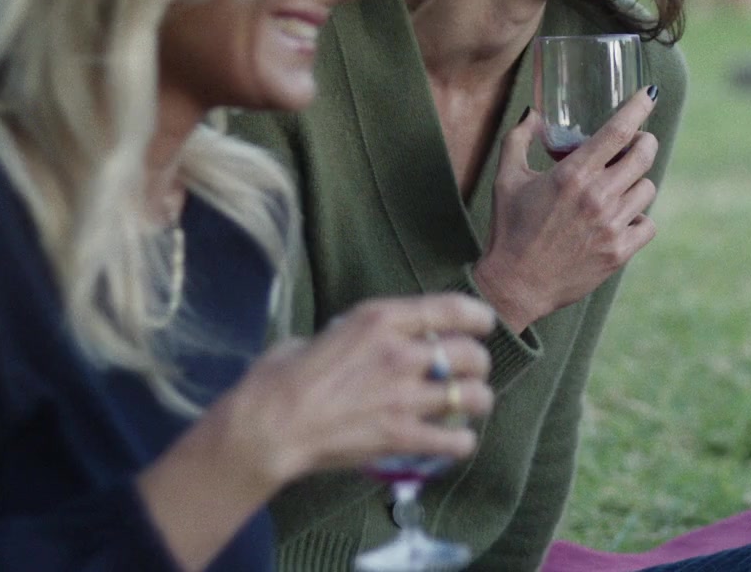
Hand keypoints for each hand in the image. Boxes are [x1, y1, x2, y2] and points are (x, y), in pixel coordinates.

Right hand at [212, 293, 495, 486]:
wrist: (268, 426)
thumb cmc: (281, 376)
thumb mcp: (325, 333)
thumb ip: (358, 334)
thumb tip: (368, 341)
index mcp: (381, 319)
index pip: (454, 309)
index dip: (478, 317)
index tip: (482, 325)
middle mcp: (401, 353)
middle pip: (471, 354)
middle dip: (477, 364)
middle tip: (468, 373)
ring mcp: (405, 397)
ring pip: (473, 395)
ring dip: (477, 400)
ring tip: (468, 405)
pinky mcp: (401, 437)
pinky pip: (455, 441)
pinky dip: (461, 442)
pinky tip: (454, 441)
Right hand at [473, 89, 660, 329]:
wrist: (515, 283)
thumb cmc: (510, 228)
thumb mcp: (507, 179)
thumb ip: (519, 140)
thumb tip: (533, 114)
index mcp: (572, 174)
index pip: (618, 131)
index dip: (639, 108)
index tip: (650, 94)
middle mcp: (597, 197)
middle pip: (644, 155)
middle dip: (645, 142)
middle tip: (638, 142)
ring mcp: (611, 226)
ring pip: (648, 189)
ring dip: (637, 182)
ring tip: (619, 187)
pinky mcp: (619, 252)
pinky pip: (648, 224)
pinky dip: (639, 219)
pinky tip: (621, 219)